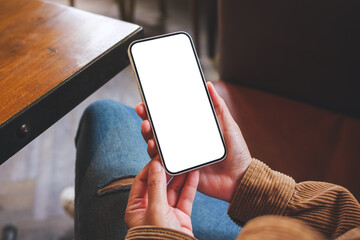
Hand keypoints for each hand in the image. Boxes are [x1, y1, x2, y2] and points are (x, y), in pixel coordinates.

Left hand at [125, 157, 198, 236]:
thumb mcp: (155, 210)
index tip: (158, 156)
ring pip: (173, 189)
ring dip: (179, 176)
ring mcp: (166, 213)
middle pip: (158, 184)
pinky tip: (193, 174)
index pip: (140, 182)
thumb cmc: (159, 239)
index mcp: (136, 209)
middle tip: (173, 156)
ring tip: (185, 162)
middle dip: (166, 170)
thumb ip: (156, 186)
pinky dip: (189, 186)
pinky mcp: (180, 217)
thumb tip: (154, 165)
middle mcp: (150, 209)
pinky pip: (184, 198)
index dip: (149, 168)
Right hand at [135, 82, 251, 202]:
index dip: (157, 110)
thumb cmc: (237, 152)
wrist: (240, 178)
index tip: (147, 101)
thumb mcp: (228, 125)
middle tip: (142, 111)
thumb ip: (218, 106)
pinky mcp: (180, 171)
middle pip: (159, 131)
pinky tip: (154, 147)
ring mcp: (180, 157)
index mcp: (192, 131)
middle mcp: (183, 143)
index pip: (170, 118)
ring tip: (147, 128)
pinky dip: (155, 155)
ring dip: (148, 136)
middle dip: (147, 119)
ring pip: (157, 146)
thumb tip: (209, 86)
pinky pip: (163, 164)